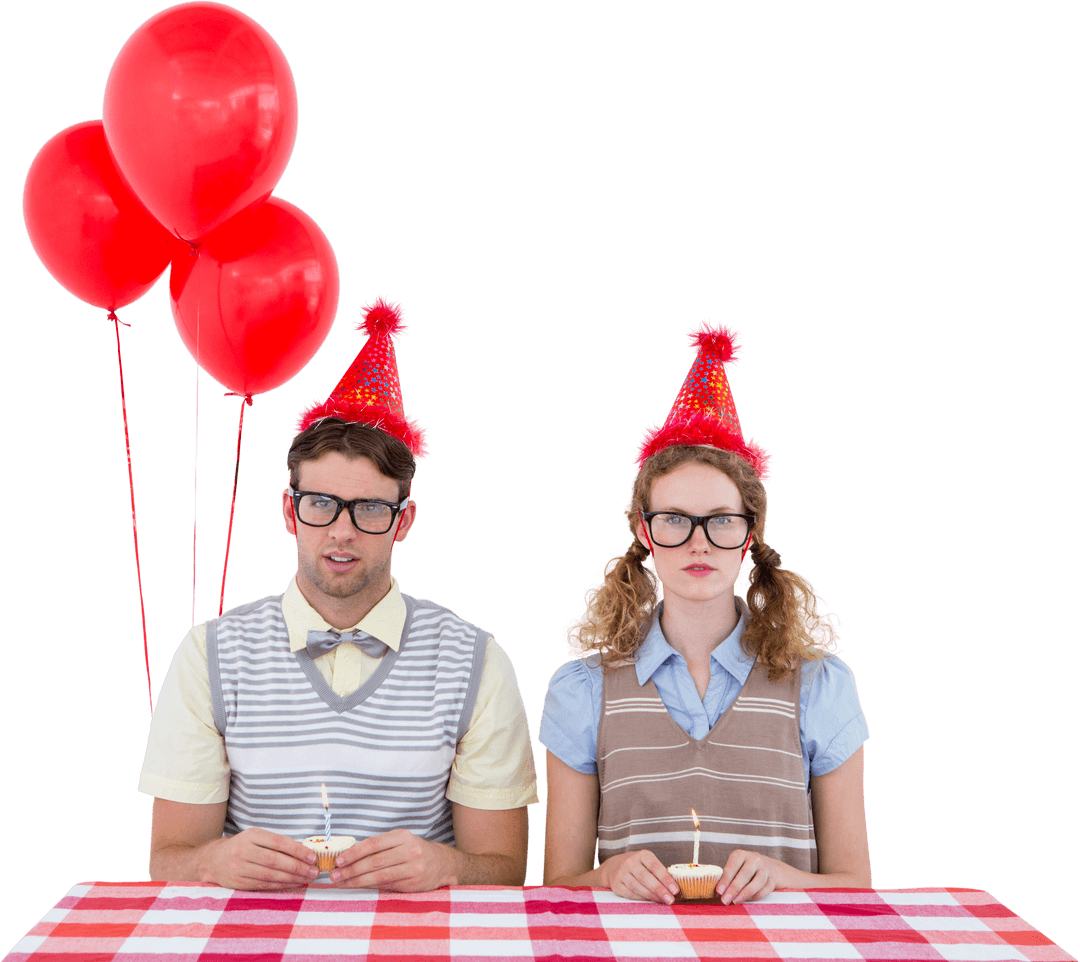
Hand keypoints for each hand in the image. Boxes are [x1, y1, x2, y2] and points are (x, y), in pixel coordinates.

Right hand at [201, 827, 318, 889]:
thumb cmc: (241, 846)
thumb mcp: (256, 837)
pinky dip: (281, 885)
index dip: (297, 850)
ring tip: (307, 878)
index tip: (312, 857)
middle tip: (314, 871)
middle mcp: (243, 851)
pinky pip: (264, 885)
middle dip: (298, 867)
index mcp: (251, 835)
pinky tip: (293, 884)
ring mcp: (239, 868)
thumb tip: (304, 851)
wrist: (213, 860)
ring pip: (270, 875)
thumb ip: (276, 842)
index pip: (278, 842)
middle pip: (275, 861)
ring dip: (292, 879)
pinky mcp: (238, 883)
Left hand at [330, 830, 453, 890]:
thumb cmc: (413, 851)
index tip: (339, 860)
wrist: (440, 863)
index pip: (373, 844)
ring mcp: (412, 868)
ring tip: (342, 883)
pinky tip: (358, 886)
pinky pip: (386, 885)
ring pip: (379, 876)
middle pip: (374, 861)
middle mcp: (409, 850)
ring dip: (357, 881)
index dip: (354, 852)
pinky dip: (369, 886)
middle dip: (351, 869)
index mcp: (402, 836)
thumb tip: (349, 857)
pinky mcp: (413, 883)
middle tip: (335, 875)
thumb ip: (378, 848)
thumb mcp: (399, 841)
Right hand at [599, 850, 679, 903]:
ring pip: (638, 887)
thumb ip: (660, 873)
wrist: (615, 866)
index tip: (675, 890)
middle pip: (646, 878)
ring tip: (662, 902)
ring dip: (652, 896)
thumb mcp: (648, 863)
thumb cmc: (638, 866)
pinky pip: (630, 894)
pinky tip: (650, 900)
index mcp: (642, 855)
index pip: (655, 867)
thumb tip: (674, 889)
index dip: (666, 879)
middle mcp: (630, 862)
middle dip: (660, 890)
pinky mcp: (616, 885)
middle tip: (670, 900)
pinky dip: (641, 898)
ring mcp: (621, 873)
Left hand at [717, 849, 784, 903]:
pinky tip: (749, 900)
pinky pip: (766, 889)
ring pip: (757, 882)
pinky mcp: (773, 879)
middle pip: (744, 874)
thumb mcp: (736, 866)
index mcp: (741, 854)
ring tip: (735, 901)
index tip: (718, 891)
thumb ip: (728, 876)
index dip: (725, 879)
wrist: (770, 867)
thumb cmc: (746, 868)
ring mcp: (765, 869)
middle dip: (733, 889)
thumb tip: (718, 891)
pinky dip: (757, 895)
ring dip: (745, 893)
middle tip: (725, 900)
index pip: (732, 866)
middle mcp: (754, 859)